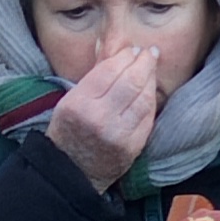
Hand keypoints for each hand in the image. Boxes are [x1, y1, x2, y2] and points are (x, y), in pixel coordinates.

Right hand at [44, 44, 176, 189]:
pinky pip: (147, 117)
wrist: (71, 172)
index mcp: (79, 104)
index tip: (133, 50)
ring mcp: (119, 135)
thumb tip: (113, 48)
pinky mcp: (132, 147)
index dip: (125, 57)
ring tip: (151, 68)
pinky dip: (150, 101)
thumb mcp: (70, 100)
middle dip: (144, 63)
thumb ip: (94, 76)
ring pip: (143, 99)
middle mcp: (99, 119)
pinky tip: (150, 91)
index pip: (109, 71)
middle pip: (130, 83)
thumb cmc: (68, 131)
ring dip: (151, 80)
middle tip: (150, 53)